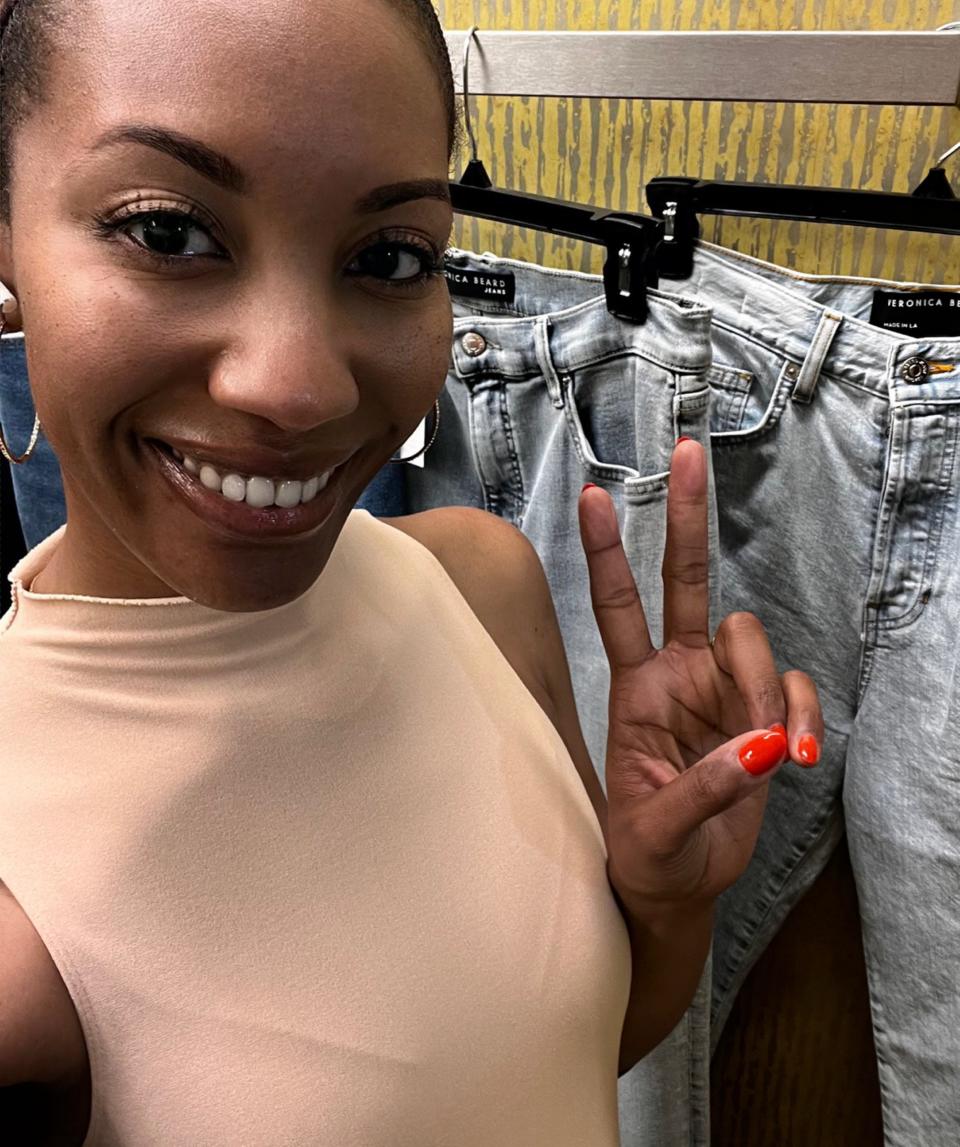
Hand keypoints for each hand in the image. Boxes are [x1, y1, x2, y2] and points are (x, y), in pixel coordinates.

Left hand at [578, 440, 822, 921]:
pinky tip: (795, 759)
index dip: (607, 553)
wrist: (679, 885)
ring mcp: (722, 689)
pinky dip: (801, 718)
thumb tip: (760, 748)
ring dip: (764, 690)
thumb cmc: (648, 853)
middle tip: (689, 451)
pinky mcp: (762, 715)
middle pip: (684, 580)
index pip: (617, 609)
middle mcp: (677, 675)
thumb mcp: (657, 832)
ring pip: (753, 640)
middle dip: (685, 517)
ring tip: (767, 754)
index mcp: (634, 691)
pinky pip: (792, 689)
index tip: (595, 495)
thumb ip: (705, 790)